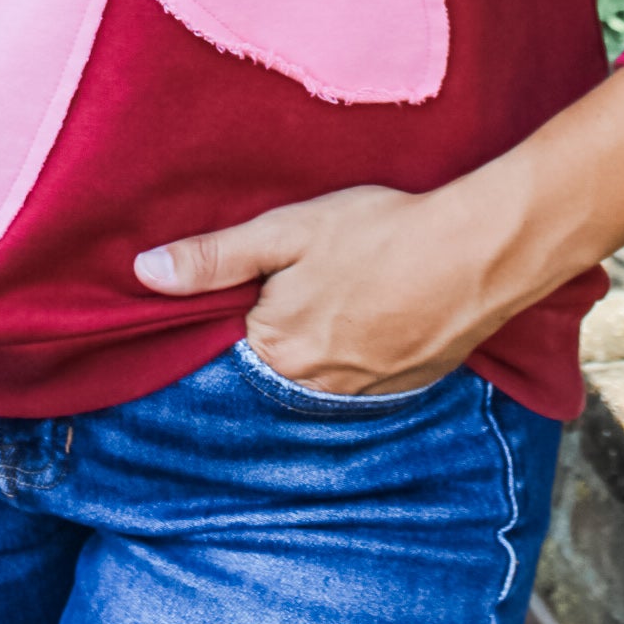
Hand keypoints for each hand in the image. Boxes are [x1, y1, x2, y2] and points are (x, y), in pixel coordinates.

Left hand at [132, 71, 623, 396]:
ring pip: (315, 376)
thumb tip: (144, 274)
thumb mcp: (288, 229)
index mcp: (274, 344)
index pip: (227, 340)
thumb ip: (217, 257)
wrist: (480, 254)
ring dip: (317, 349)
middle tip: (302, 286)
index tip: (246, 285)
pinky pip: (360, 382)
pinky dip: (359, 356)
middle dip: (275, 331)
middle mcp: (310, 384)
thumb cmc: (381, 232)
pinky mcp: (402, 390)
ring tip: (339, 301)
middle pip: (271, 363)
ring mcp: (360, 394)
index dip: (234, 309)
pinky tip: (374, 320)